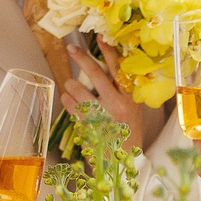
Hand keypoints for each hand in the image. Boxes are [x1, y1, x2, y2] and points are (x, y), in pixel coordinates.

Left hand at [63, 35, 167, 150]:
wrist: (123, 163)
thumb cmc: (127, 134)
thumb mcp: (132, 110)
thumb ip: (122, 91)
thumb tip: (106, 67)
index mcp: (131, 98)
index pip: (119, 69)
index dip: (108, 52)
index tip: (99, 38)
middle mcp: (117, 105)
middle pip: (95, 73)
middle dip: (81, 58)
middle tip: (71, 49)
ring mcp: (101, 116)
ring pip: (78, 88)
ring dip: (71, 84)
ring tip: (71, 87)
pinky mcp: (86, 126)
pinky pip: (70, 105)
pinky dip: (67, 99)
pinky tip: (69, 100)